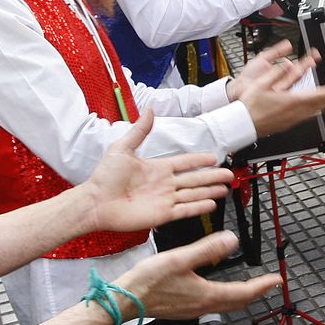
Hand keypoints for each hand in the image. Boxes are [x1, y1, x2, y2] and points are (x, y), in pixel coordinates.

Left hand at [82, 110, 233, 233]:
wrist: (95, 202)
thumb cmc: (105, 177)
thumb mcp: (122, 148)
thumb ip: (139, 131)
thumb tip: (149, 109)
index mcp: (157, 168)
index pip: (184, 163)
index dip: (199, 160)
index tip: (213, 157)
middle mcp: (163, 184)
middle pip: (194, 179)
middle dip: (212, 176)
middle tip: (228, 174)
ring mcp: (164, 200)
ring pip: (193, 194)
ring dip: (209, 191)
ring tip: (224, 188)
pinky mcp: (162, 215)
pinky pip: (185, 210)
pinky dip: (199, 207)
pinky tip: (211, 204)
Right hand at [113, 232, 280, 321]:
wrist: (124, 301)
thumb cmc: (147, 282)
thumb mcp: (179, 259)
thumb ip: (207, 249)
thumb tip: (232, 240)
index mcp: (206, 294)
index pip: (243, 292)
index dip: (262, 286)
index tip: (276, 280)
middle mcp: (203, 306)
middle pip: (237, 302)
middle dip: (255, 293)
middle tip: (268, 284)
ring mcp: (192, 309)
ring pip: (225, 305)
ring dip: (240, 295)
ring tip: (249, 286)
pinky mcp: (183, 308)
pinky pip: (212, 304)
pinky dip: (224, 296)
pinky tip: (218, 288)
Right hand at [231, 48, 324, 136]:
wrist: (242, 124)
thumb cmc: (250, 106)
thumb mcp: (262, 83)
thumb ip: (277, 73)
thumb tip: (287, 64)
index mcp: (291, 101)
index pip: (317, 96)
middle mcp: (294, 112)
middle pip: (318, 106)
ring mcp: (291, 121)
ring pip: (312, 113)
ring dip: (321, 107)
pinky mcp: (286, 125)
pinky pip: (304, 118)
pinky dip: (312, 113)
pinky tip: (311, 113)